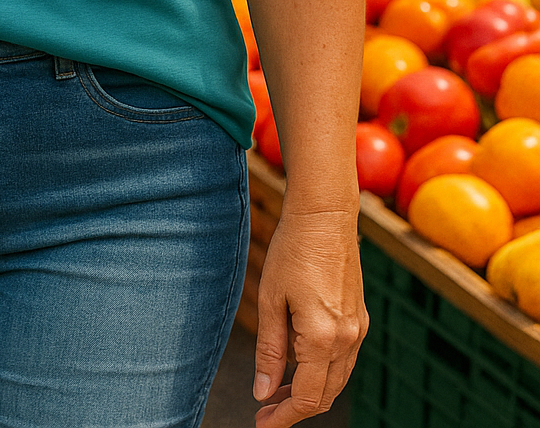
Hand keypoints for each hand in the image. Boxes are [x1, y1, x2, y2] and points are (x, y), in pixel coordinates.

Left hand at [253, 207, 367, 425]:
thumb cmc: (293, 252)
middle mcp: (348, 339)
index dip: (284, 417)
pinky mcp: (360, 319)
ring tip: (277, 390)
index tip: (262, 423)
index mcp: (323, 337)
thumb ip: (269, 351)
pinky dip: (323, 372)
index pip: (307, 398)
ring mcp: (358, 329)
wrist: (325, 215)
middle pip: (325, 396)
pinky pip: (344, 360)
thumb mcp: (271, 301)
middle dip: (295, 408)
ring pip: (337, 380)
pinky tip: (299, 364)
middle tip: (265, 410)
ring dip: (310, 391)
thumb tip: (262, 392)